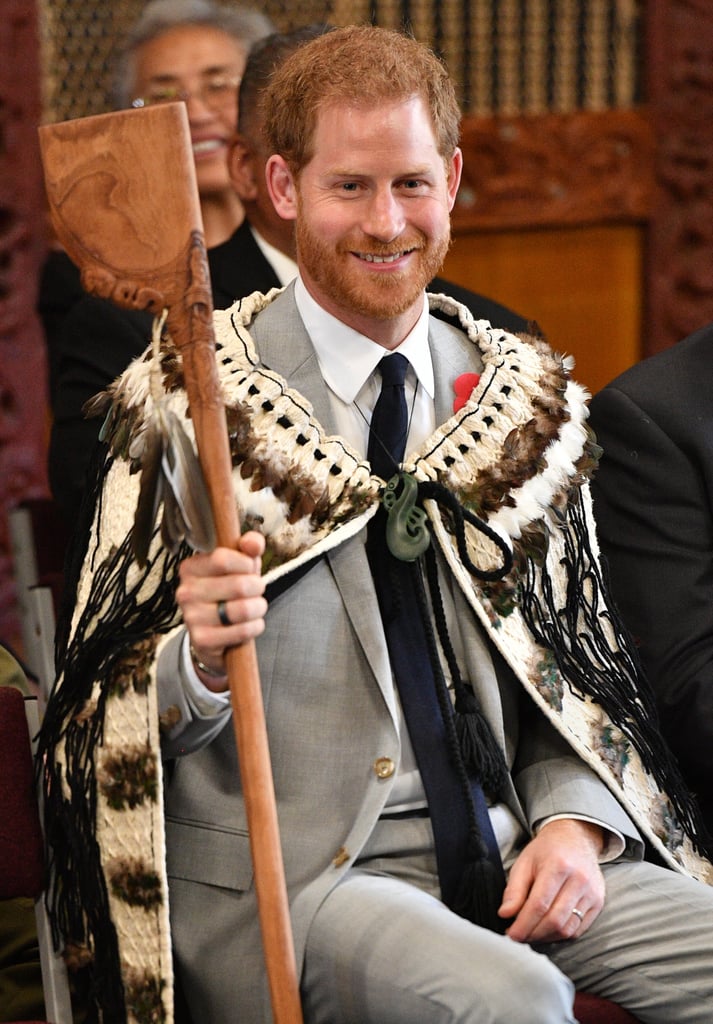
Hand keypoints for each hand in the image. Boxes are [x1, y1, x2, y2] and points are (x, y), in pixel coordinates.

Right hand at [176, 533, 267, 688]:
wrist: (214, 632)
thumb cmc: (228, 592)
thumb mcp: (239, 565)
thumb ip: (249, 547)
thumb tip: (253, 543)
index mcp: (191, 568)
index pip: (222, 559)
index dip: (246, 564)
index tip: (249, 569)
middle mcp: (186, 592)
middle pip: (239, 585)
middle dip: (258, 588)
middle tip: (255, 591)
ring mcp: (192, 617)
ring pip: (243, 609)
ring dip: (258, 608)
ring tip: (254, 608)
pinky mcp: (202, 639)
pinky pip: (242, 631)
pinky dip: (254, 627)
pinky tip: (249, 624)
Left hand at [498, 819, 605, 942]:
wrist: (575, 838)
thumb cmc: (547, 850)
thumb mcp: (525, 862)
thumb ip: (514, 889)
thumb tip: (505, 914)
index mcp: (558, 865)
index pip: (539, 904)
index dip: (523, 924)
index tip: (512, 934)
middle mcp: (579, 880)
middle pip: (554, 920)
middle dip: (533, 934)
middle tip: (519, 935)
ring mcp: (592, 892)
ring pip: (567, 929)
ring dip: (546, 937)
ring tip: (531, 933)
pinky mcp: (598, 903)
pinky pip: (579, 930)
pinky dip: (561, 935)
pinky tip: (547, 930)